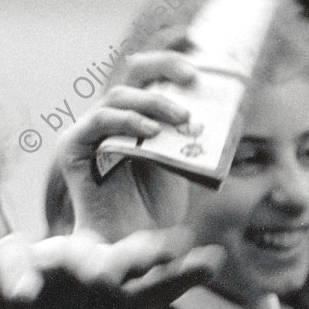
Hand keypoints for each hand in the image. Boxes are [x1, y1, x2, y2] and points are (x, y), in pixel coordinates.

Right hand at [0, 229, 222, 308]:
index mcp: (117, 293)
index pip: (156, 283)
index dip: (183, 273)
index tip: (214, 262)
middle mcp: (89, 268)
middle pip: (121, 259)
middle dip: (144, 254)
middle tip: (171, 249)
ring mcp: (49, 261)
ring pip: (70, 253)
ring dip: (87, 261)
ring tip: (107, 275)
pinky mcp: (5, 261)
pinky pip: (12, 261)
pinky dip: (19, 275)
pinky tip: (27, 292)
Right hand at [59, 51, 197, 240]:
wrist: (130, 248)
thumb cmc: (157, 208)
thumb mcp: (187, 164)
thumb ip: (201, 138)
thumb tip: (235, 115)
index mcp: (136, 114)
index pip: (150, 72)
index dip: (171, 60)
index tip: (200, 60)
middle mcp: (111, 117)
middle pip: (134, 73)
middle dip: (166, 69)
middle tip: (193, 80)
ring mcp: (90, 130)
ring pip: (118, 96)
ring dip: (153, 102)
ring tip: (181, 119)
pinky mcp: (73, 147)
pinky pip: (98, 121)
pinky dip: (126, 121)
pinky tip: (152, 133)